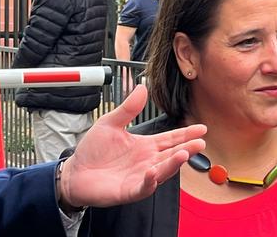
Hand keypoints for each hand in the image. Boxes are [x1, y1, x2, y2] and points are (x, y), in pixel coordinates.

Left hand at [58, 85, 205, 208]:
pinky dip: (150, 181)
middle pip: (171, 155)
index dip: (185, 134)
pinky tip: (153, 172)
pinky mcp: (130, 190)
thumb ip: (128, 108)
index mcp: (144, 145)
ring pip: (162, 171)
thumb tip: (142, 87)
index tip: (201, 128)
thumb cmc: (93, 150)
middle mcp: (146, 161)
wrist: (75, 171)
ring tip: (184, 154)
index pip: (169, 139)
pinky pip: (144, 187)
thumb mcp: (110, 123)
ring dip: (173, 164)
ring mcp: (140, 177)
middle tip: (200, 142)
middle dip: (187, 149)